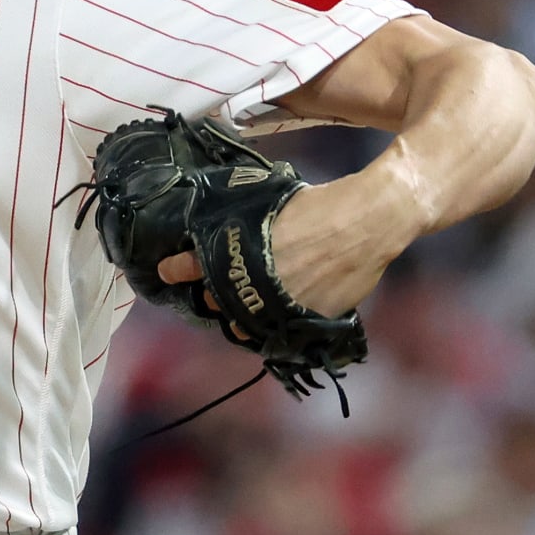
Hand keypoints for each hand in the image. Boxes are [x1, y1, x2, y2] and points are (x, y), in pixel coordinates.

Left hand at [157, 172, 421, 317]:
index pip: (195, 264)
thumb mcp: (272, 203)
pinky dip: (271, 325)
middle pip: (215, 299)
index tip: (168, 270)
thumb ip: (245, 220)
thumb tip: (228, 219)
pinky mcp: (304, 320)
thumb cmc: (319, 206)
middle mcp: (253, 280)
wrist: (365, 223)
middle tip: (213, 287)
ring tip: (240, 309)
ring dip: (238, 317)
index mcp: (241, 248)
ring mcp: (278, 304)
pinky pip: (276, 332)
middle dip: (211, 294)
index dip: (179, 268)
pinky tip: (271, 317)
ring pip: (242, 323)